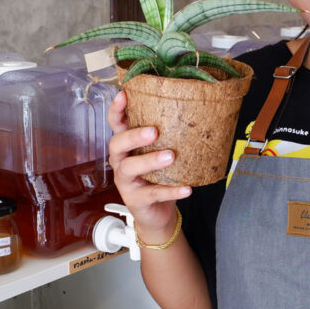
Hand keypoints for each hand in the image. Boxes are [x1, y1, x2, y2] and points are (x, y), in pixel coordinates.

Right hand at [107, 90, 191, 243]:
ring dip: (150, 161)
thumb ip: (166, 136)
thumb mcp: (158, 153)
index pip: (115, 124)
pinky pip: (152, 194)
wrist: (157, 213)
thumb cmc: (157, 177)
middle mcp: (120, 161)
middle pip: (117, 144)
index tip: (123, 94)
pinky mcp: (136, 200)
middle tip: (154, 131)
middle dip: (134, 136)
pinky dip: (170, 191)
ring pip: (130, 168)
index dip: (116, 110)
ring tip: (170, 156)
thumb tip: (194, 109)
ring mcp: (125, 182)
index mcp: (126, 146)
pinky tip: (186, 188)